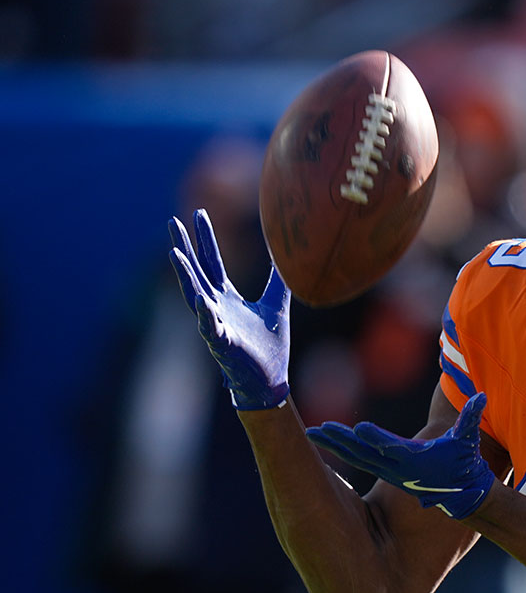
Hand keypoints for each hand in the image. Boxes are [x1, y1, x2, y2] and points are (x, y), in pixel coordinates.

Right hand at [168, 209, 290, 409]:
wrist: (270, 380)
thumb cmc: (269, 345)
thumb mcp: (276, 304)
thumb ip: (279, 281)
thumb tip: (286, 256)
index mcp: (227, 297)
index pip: (212, 262)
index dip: (205, 238)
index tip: (197, 212)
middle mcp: (216, 307)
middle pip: (197, 272)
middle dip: (186, 247)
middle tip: (173, 222)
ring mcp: (216, 325)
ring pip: (195, 296)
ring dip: (186, 275)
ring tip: (175, 253)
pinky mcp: (224, 344)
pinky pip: (212, 328)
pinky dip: (207, 315)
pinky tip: (202, 299)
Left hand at [306, 393, 495, 518]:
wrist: (461, 493)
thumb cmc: (464, 463)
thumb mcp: (468, 441)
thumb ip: (471, 419)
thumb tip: (482, 396)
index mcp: (416, 460)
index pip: (393, 447)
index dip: (376, 438)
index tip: (358, 428)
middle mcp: (397, 468)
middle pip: (364, 452)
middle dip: (340, 441)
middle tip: (317, 429)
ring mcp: (389, 471)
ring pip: (357, 456)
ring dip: (334, 444)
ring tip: (313, 432)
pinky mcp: (385, 471)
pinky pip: (359, 460)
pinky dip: (342, 450)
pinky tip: (327, 441)